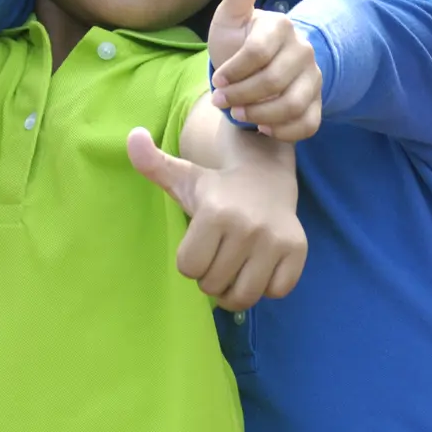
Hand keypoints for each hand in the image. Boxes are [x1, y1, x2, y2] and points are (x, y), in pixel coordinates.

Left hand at [127, 127, 306, 311]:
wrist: (267, 177)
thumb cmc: (217, 187)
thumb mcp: (183, 176)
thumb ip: (152, 163)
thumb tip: (133, 136)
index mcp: (215, 213)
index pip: (189, 268)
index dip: (191, 260)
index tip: (200, 242)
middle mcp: (248, 227)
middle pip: (214, 285)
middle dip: (211, 276)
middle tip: (219, 254)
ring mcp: (276, 240)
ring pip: (244, 296)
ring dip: (236, 289)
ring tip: (236, 267)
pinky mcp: (297, 250)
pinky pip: (276, 291)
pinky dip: (267, 286)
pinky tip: (261, 265)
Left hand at [206, 0, 320, 141]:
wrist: (253, 71)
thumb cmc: (236, 43)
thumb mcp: (229, 19)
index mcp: (282, 27)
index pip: (258, 52)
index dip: (234, 71)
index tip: (218, 81)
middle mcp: (304, 51)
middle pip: (275, 81)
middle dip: (242, 96)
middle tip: (222, 101)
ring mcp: (315, 78)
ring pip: (293, 105)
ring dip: (259, 115)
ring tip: (239, 114)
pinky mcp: (318, 103)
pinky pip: (307, 124)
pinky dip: (282, 131)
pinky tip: (263, 127)